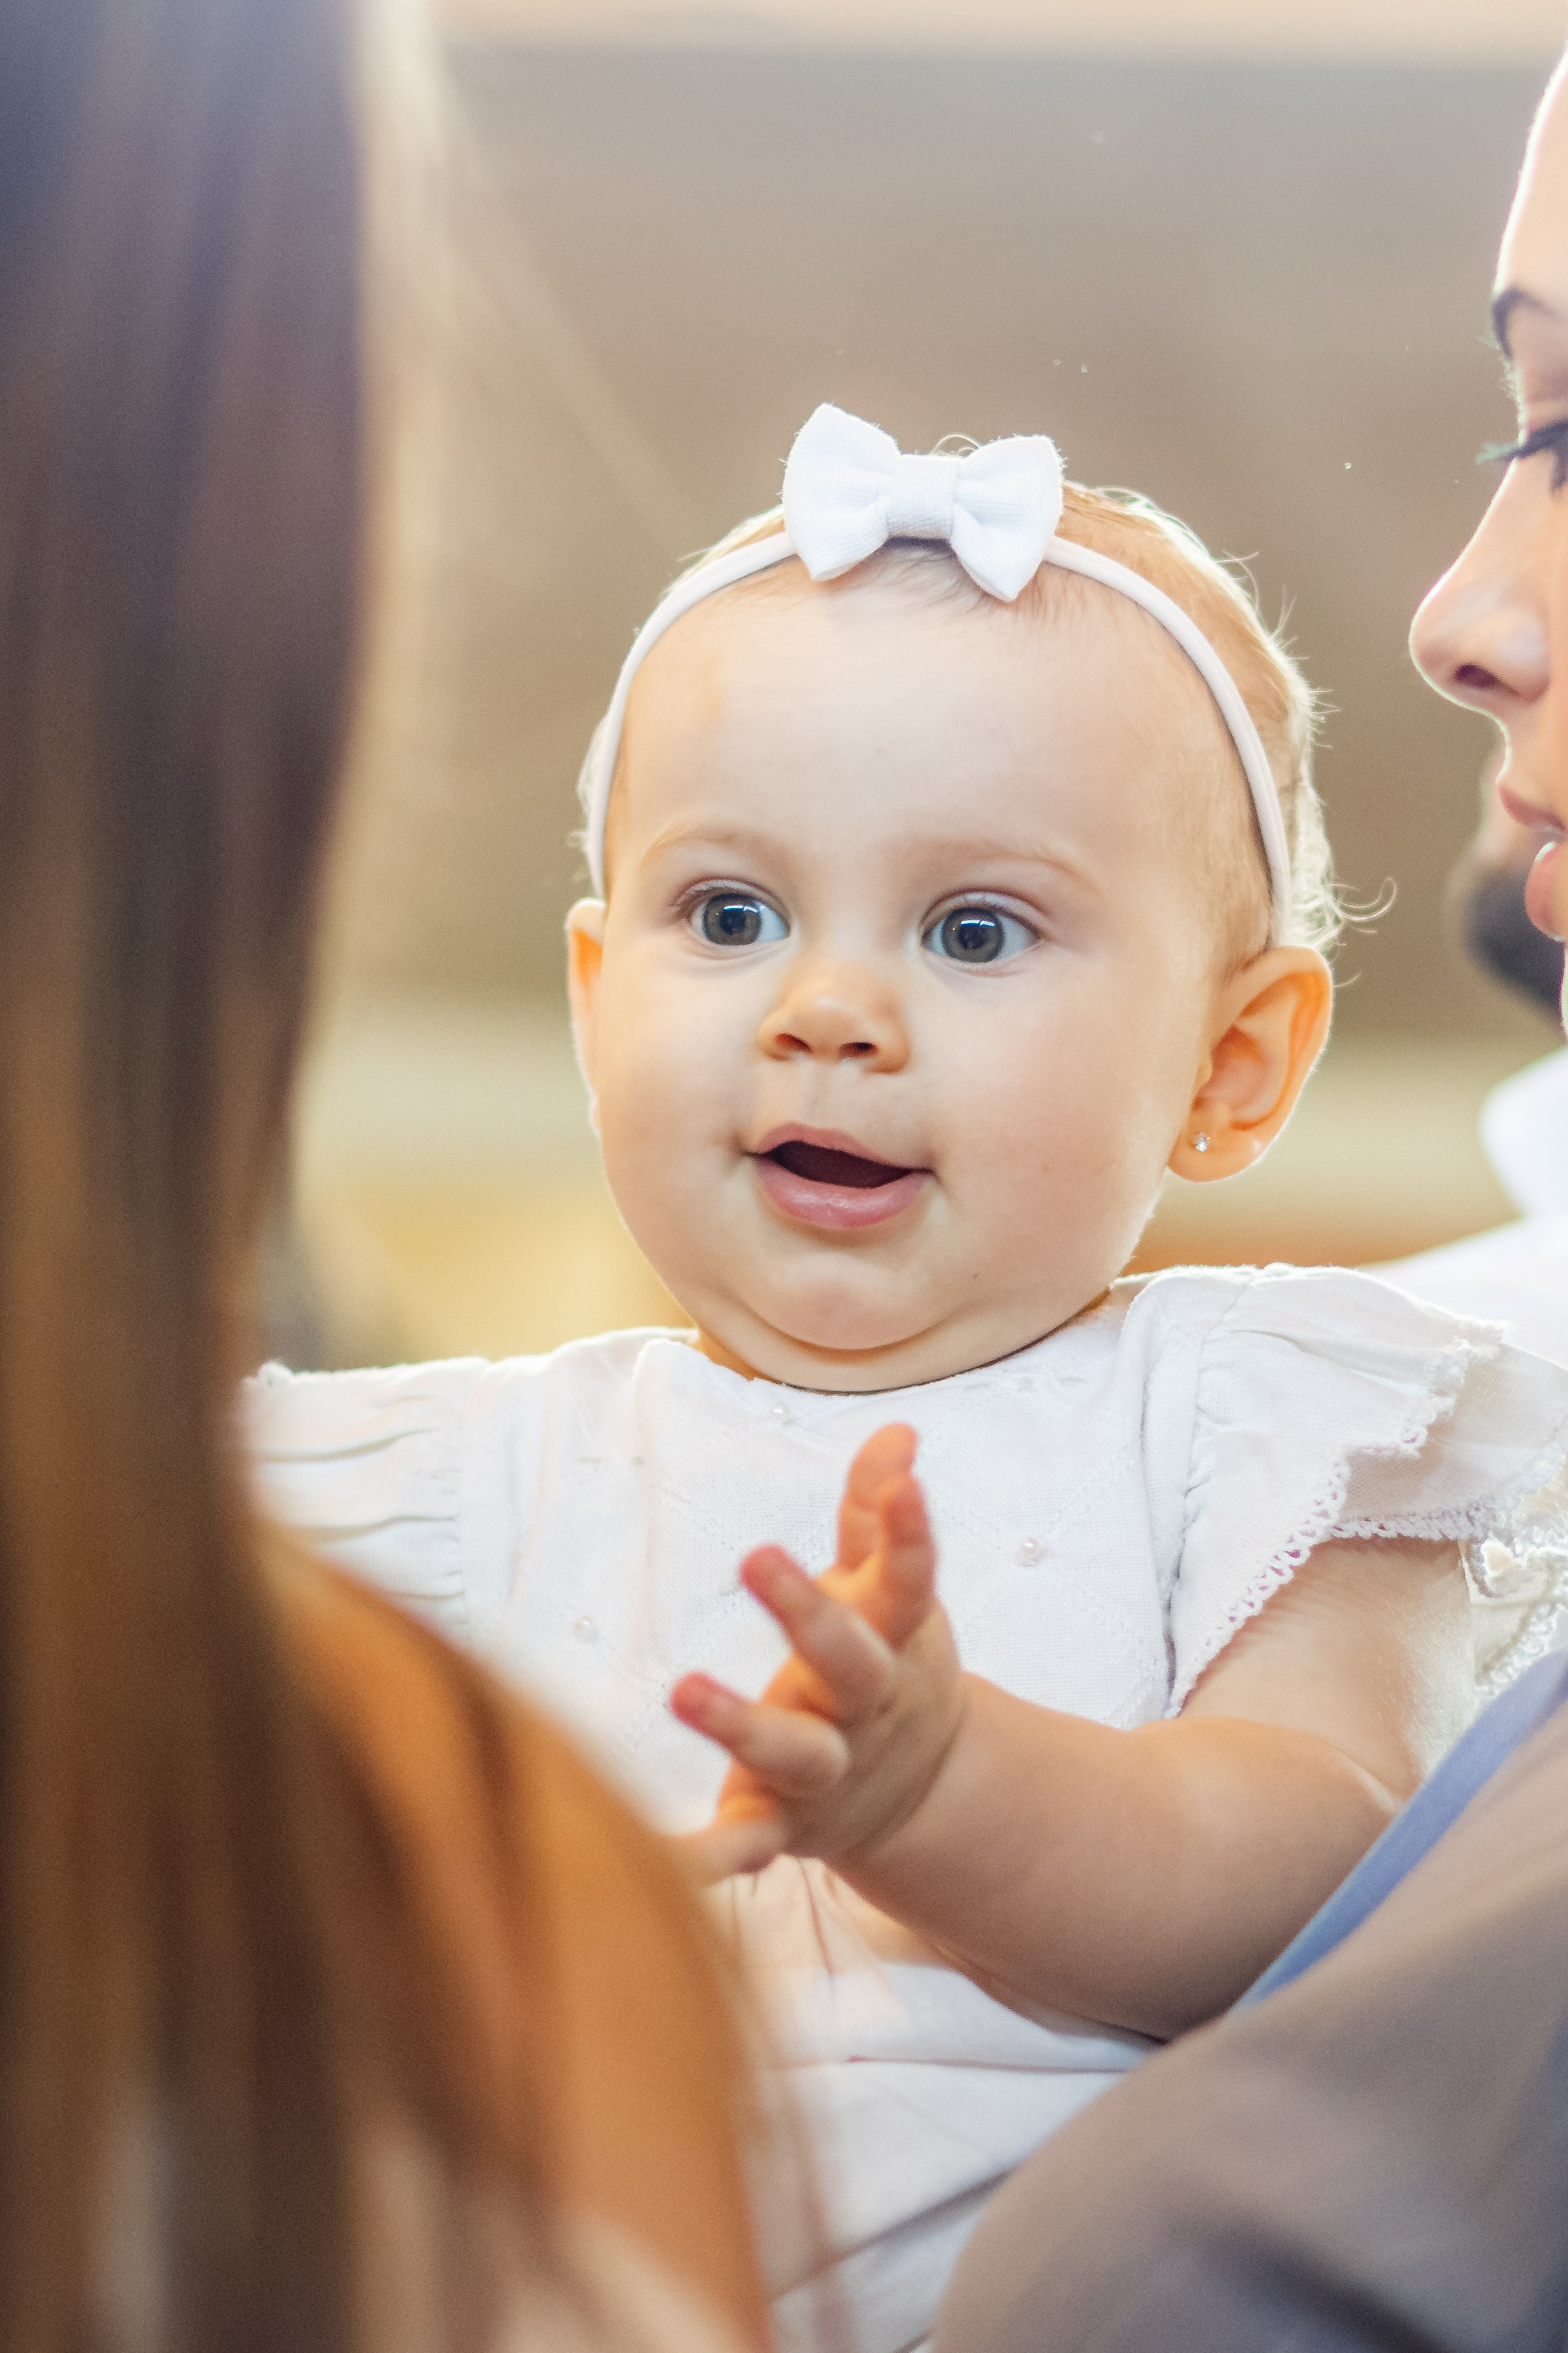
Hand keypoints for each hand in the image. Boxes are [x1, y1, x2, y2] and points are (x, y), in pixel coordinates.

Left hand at [670, 1424, 964, 1882]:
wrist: (919, 1793)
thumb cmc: (885, 1662)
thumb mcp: (890, 1592)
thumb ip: (878, 1513)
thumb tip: (898, 1431)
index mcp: (893, 1640)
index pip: (910, 1578)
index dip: (911, 1531)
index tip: (907, 1482)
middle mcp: (865, 1707)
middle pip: (848, 1661)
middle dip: (809, 1611)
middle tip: (757, 1555)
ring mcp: (827, 1770)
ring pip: (796, 1753)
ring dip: (744, 1725)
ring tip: (685, 1690)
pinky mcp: (783, 1823)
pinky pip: (745, 1842)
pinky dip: (708, 1857)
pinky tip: (661, 1860)